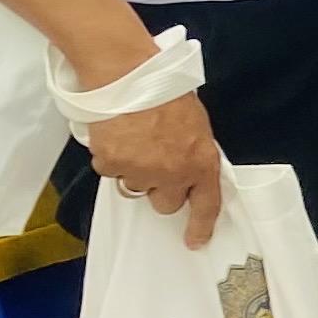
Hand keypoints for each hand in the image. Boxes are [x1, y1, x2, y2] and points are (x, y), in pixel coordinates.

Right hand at [86, 93, 223, 250]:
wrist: (130, 76)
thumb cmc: (166, 93)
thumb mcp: (197, 126)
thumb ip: (194, 154)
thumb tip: (189, 170)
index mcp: (201, 163)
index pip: (207, 204)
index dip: (201, 226)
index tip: (195, 240)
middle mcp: (173, 173)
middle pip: (165, 203)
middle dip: (160, 188)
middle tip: (154, 161)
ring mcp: (140, 171)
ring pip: (135, 187)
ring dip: (134, 170)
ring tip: (135, 139)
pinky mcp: (112, 163)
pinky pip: (109, 170)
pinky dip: (111, 156)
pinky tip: (117, 134)